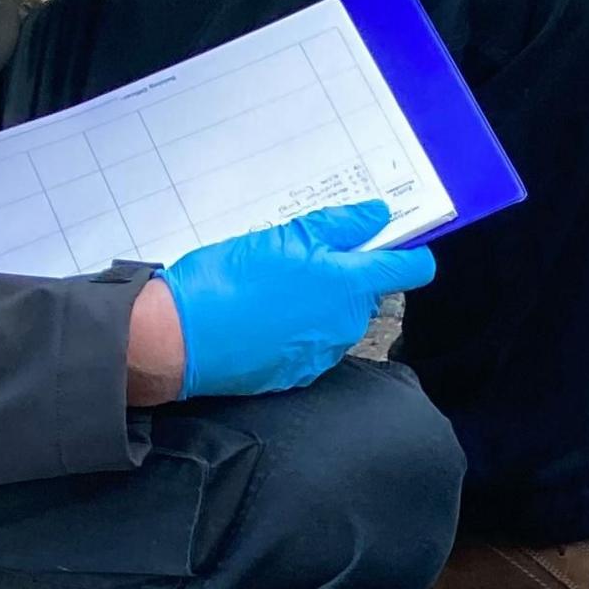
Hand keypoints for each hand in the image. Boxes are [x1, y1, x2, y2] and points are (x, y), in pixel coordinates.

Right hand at [152, 202, 427, 401]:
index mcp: (349, 285)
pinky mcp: (299, 373)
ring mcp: (325, 352)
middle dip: (343, 273)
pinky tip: (262, 315)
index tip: (393, 239)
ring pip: (337, 317)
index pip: (412, 269)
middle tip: (300, 256)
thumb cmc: (228, 282)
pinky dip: (294, 328)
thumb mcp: (284, 237)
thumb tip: (377, 216)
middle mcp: (347, 323)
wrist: (176, 338)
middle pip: (367, 292)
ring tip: (271, 286)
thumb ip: (339, 226)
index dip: (408, 251)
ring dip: (317, 301)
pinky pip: (311, 343)